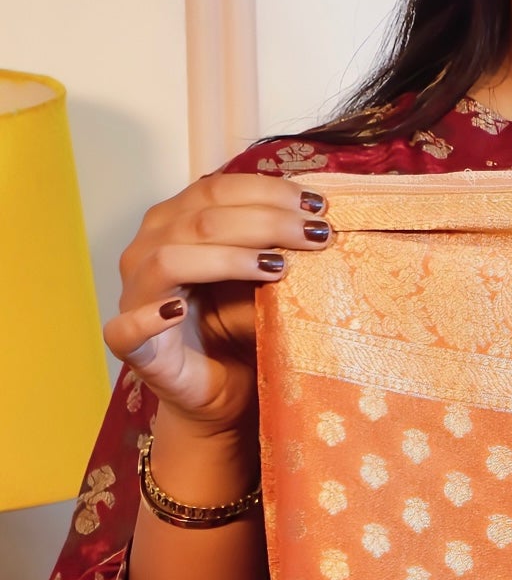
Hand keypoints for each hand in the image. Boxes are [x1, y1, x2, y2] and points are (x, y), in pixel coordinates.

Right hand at [103, 174, 333, 435]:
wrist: (222, 389)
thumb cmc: (239, 326)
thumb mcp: (263, 277)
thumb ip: (275, 245)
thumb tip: (318, 217)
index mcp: (175, 223)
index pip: (216, 190)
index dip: (269, 192)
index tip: (318, 206)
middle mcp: (147, 251)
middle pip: (200, 218)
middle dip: (266, 221)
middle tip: (315, 234)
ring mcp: (134, 296)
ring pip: (170, 258)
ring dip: (228, 258)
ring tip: (277, 267)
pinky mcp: (131, 346)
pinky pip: (125, 328)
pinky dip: (149, 317)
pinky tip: (179, 312)